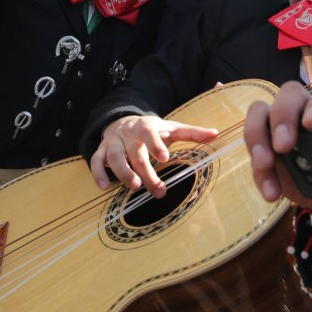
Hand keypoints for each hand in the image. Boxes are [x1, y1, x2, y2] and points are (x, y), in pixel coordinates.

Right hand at [88, 115, 218, 196]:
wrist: (123, 121)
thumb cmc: (153, 130)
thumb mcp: (172, 128)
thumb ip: (192, 133)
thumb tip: (216, 133)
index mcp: (146, 126)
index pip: (150, 133)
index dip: (156, 145)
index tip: (164, 158)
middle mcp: (128, 133)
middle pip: (135, 153)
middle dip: (146, 172)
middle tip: (158, 190)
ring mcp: (113, 142)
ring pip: (114, 157)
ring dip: (123, 172)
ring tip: (134, 187)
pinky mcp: (102, 151)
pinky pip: (96, 161)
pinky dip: (98, 174)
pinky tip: (104, 188)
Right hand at [244, 81, 311, 242]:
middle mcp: (307, 111)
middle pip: (290, 95)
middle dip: (284, 118)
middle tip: (284, 146)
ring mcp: (281, 122)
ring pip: (261, 110)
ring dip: (259, 136)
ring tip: (264, 165)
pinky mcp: (263, 139)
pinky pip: (251, 141)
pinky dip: (255, 166)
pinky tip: (270, 192)